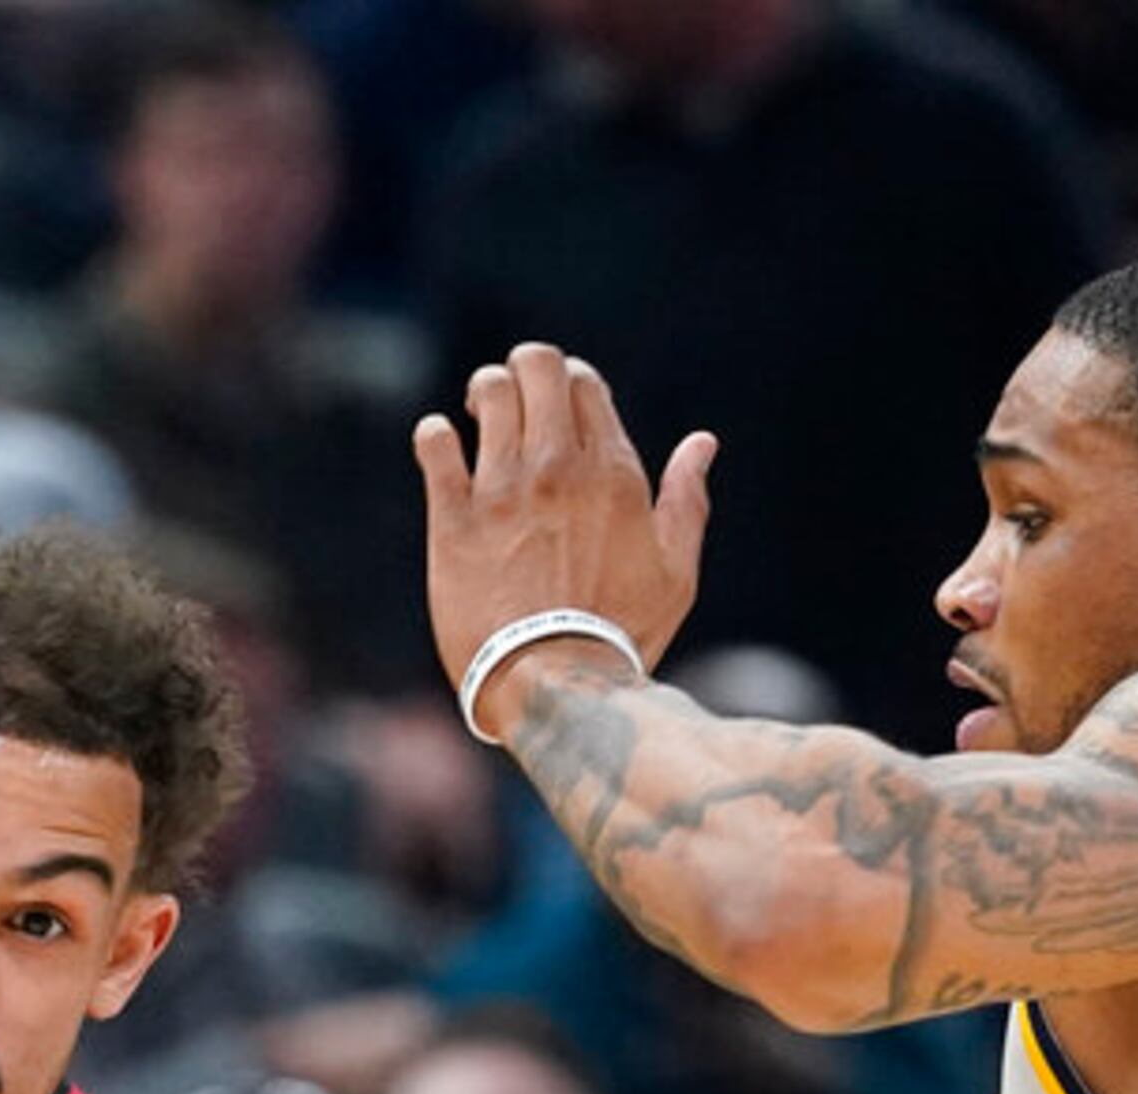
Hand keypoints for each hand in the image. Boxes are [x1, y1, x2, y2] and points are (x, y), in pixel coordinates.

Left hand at [417, 342, 715, 725]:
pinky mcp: (453, 518)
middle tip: (515, 400)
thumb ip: (687, 502)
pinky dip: (435, 437)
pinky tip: (441, 450)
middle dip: (526, 369)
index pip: (585, 383)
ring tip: (474, 417)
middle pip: (538, 366)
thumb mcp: (676, 574)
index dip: (570, 382)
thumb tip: (702, 443)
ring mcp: (502, 490)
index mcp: (613, 473)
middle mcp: (558, 468)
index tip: (560, 409)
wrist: (552, 682)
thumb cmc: (619, 635)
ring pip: (488, 391)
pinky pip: (434, 444)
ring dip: (483, 393)